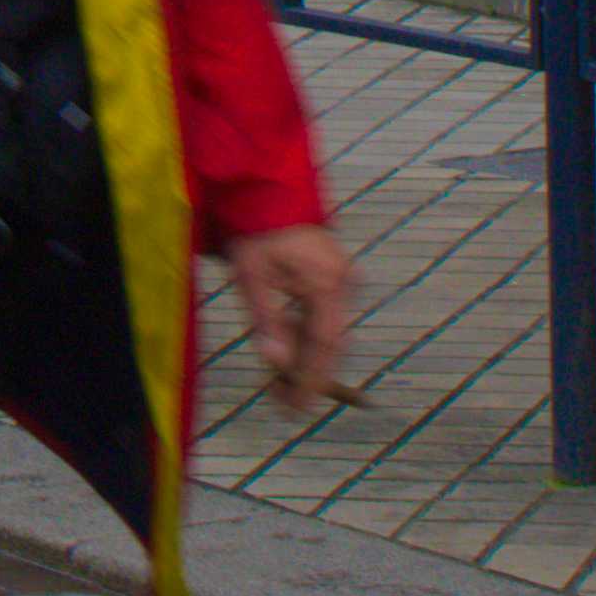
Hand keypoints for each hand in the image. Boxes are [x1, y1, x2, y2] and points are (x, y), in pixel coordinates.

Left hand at [226, 224, 360, 411]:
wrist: (266, 188)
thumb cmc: (255, 231)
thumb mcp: (251, 277)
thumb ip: (266, 321)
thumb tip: (276, 362)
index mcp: (327, 283)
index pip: (325, 344)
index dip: (312, 379)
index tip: (296, 408)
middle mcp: (343, 283)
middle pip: (331, 341)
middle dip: (307, 373)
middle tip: (281, 400)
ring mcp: (343, 278)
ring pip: (327, 330)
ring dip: (304, 355)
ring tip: (275, 378)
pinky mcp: (335, 275)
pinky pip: (324, 314)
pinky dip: (305, 333)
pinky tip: (282, 342)